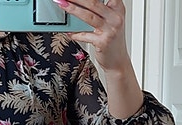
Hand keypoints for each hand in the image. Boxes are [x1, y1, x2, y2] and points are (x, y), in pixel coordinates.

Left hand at [54, 0, 143, 118]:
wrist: (118, 62)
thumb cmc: (112, 41)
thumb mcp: (110, 22)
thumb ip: (99, 12)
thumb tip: (79, 5)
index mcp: (117, 8)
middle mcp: (115, 17)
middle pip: (94, 3)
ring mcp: (110, 30)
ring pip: (89, 16)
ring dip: (73, 10)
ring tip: (63, 4)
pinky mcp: (103, 42)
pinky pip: (85, 35)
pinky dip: (75, 33)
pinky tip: (68, 32)